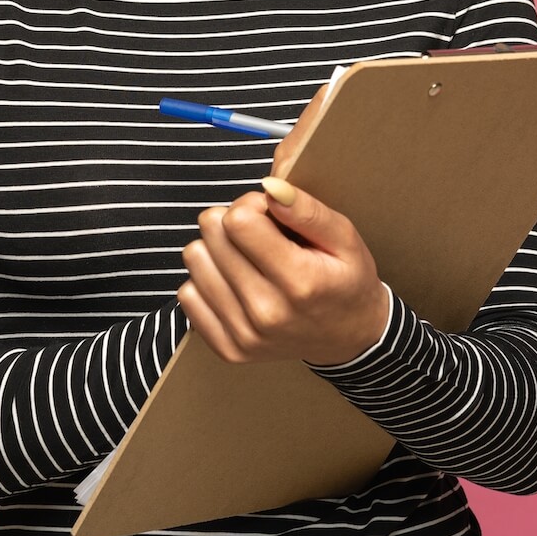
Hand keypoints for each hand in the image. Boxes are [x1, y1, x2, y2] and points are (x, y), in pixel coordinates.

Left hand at [178, 87, 388, 366]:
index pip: (238, 221)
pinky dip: (208, 280)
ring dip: (217, 250)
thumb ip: (306, 209)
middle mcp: (266, 312)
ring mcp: (244, 335)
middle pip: (212, 235)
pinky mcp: (228, 348)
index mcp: (299, 282)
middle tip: (261, 235)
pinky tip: (235, 282)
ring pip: (194, 260)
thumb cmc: (346, 279)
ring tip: (248, 258)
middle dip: (233, 222)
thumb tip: (269, 187)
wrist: (349, 336)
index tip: (269, 214)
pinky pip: (187, 295)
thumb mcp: (344, 237)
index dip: (251, 205)